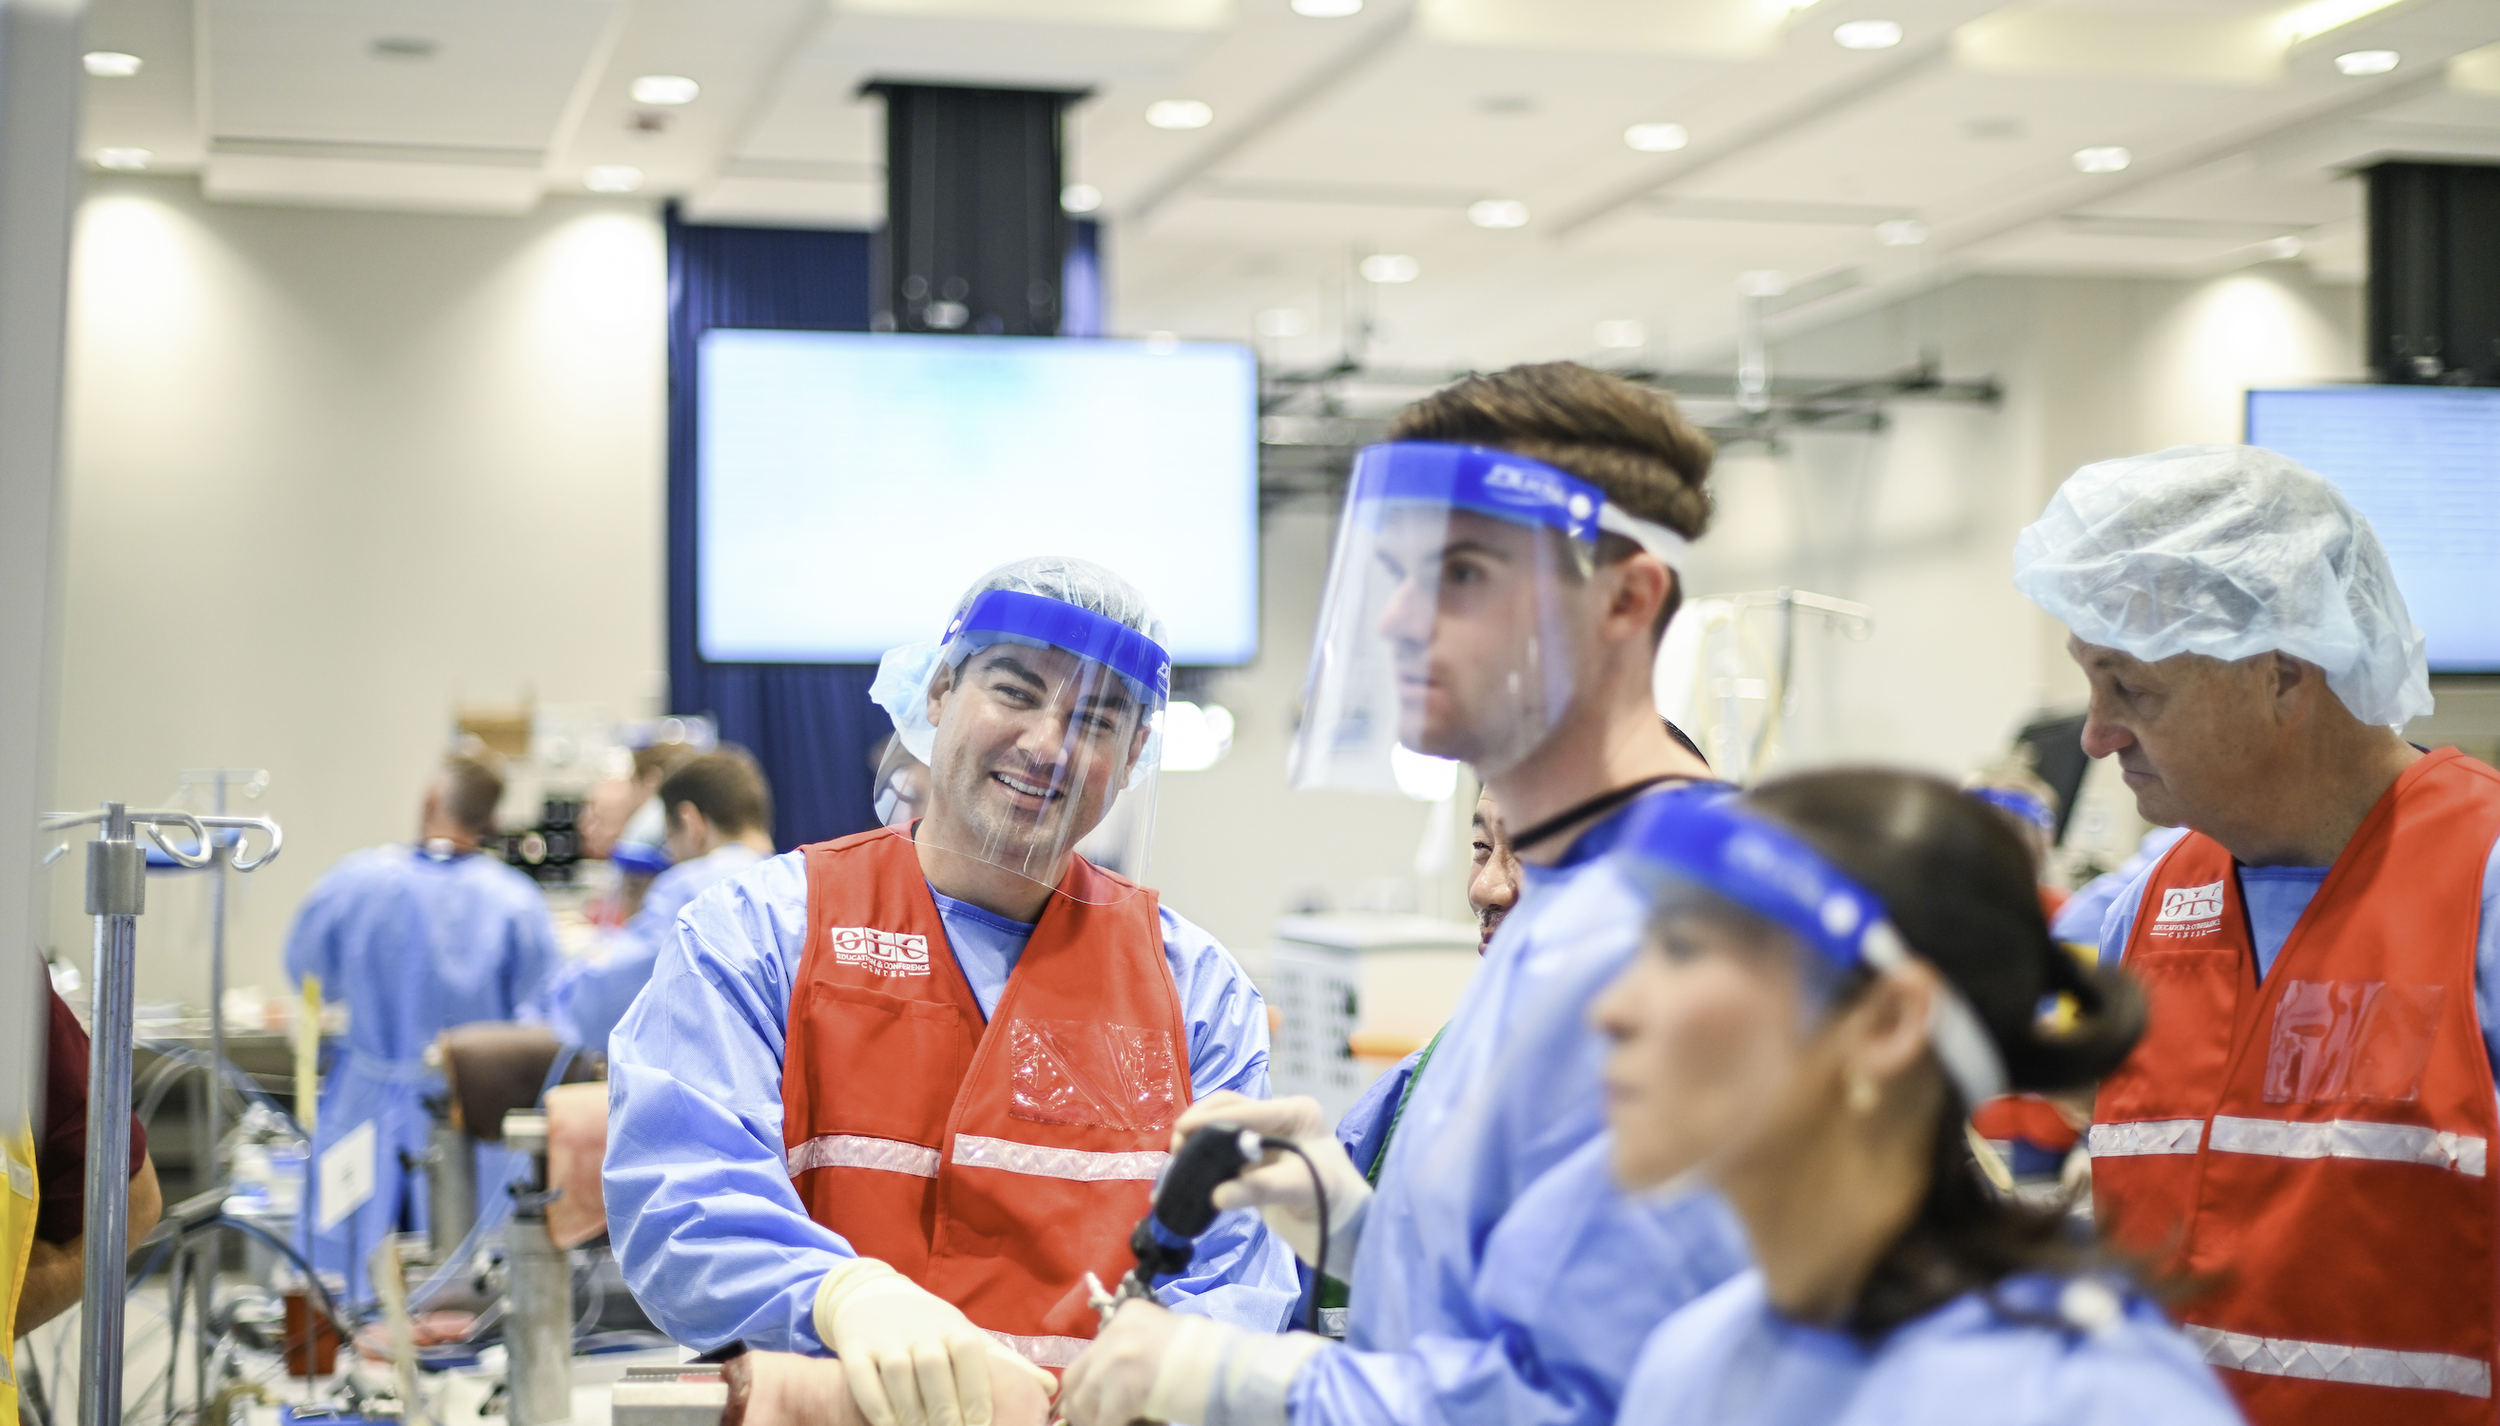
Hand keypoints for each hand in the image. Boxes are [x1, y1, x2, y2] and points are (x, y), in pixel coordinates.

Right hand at [815, 1259, 1052, 1425]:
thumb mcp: (966, 1336)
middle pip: (933, 1366)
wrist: (874, 1295)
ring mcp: (885, 1338)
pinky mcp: (854, 1348)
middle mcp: (919, 1329)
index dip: (976, 1392)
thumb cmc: (930, 1325)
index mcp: (952, 1328)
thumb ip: (1004, 1364)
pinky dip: (875, 1404)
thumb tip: (1050, 1389)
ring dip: (910, 1410)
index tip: (981, 1425)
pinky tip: (889, 1425)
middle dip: (944, 1408)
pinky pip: (862, 1377)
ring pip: (897, 1373)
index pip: (969, 1354)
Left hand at [1061, 1303, 1330, 1425]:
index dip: (1093, 1388)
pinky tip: (1144, 1425)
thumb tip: (1110, 1389)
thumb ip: (1136, 1353)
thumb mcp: (1167, 1342)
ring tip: (1132, 1423)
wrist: (1235, 1368)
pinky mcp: (1124, 1385)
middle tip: (1106, 1422)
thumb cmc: (1212, 1359)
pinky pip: (1104, 1421)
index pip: (1089, 1356)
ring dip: (1100, 1420)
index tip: (1104, 1408)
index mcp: (1128, 1315)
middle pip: (1076, 1378)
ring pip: (1083, 1404)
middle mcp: (1117, 1330)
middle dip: (1086, 1408)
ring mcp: (1118, 1356)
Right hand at [1172, 1092, 1369, 1273]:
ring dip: (1197, 1139)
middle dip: (1199, 1123)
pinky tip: (1185, 1174)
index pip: (1247, 1108)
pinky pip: (1221, 1152)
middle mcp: (1278, 1118)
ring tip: (1176, 1161)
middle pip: (1228, 1108)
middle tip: (1176, 1147)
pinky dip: (1202, 1160)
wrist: (1343, 1231)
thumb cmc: (1332, 1202)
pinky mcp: (1254, 1161)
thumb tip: (1217, 1195)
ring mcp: (1265, 1138)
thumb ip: (1260, 1189)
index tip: (1182, 1131)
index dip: (1212, 1119)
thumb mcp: (1299, 1190)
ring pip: (1221, 1127)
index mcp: (1295, 1112)